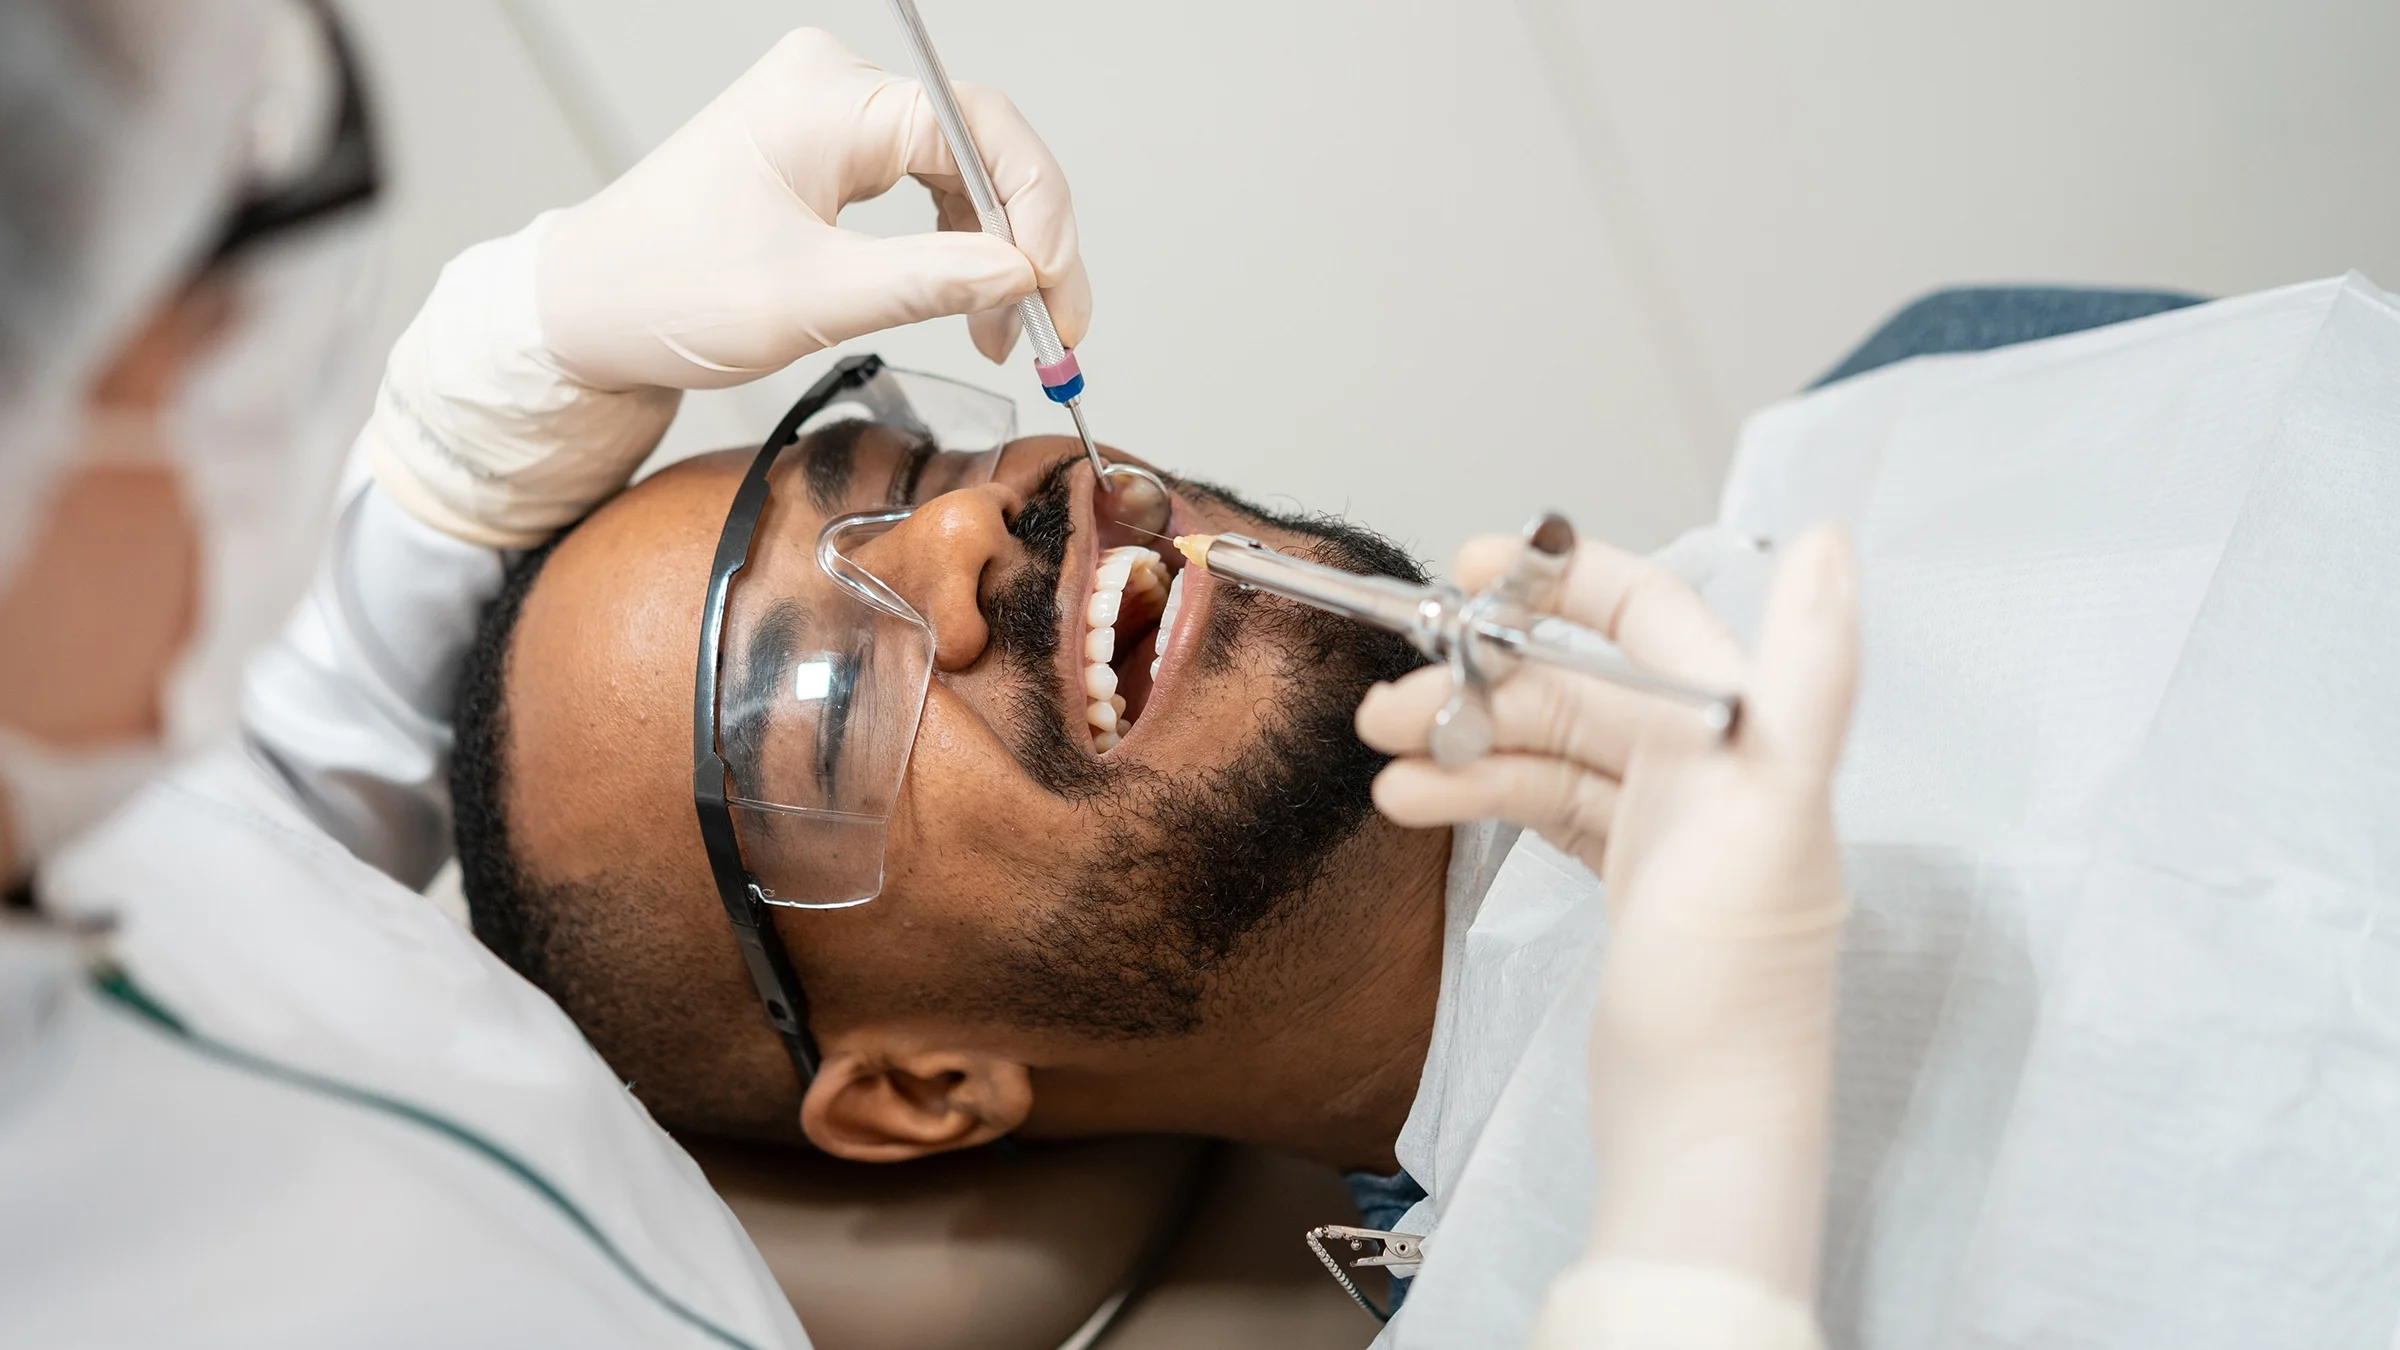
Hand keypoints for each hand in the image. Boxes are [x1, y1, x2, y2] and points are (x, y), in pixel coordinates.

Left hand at [540, 26, 1086, 389]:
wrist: (590, 307)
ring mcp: (833, 114)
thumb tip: (1022, 277)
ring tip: (1012, 331)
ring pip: (963, 168)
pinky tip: (974, 300)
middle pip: (980, 145)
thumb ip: (928, 283)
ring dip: (998, 250)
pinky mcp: (831, 149)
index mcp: (825, 99)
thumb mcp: (810, 300)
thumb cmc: (666, 290)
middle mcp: (833, 87)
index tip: (1054, 292)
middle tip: (1054, 328)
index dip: (1035, 211)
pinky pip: (928, 183)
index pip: (977, 130)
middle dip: (1026, 240)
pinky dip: (959, 245)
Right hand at [1357, 526, 1858, 1300]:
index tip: (1463, 572)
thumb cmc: (1731, 983)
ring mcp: (1667, 830)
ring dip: (1462, 745)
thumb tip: (1829, 539)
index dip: (1559, 583)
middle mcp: (1713, 770)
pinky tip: (1414, 806)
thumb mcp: (1771, 813)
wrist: (1700, 1130)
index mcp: (1746, 735)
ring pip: (1548, 750)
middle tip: (1385, 709)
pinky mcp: (1627, 884)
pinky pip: (1543, 808)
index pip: (1649, 616)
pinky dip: (1478, 797)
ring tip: (1384, 769)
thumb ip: (1809, 670)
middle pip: (1578, 687)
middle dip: (1480, 683)